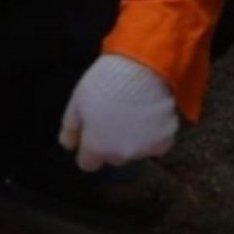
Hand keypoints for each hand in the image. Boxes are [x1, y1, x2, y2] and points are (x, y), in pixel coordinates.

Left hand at [58, 54, 178, 171]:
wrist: (142, 70)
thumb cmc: (104, 85)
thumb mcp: (76, 104)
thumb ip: (70, 129)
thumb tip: (68, 146)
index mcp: (96, 148)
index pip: (88, 163)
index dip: (89, 149)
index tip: (92, 134)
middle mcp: (121, 154)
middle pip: (113, 156)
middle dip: (111, 143)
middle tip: (114, 118)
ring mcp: (144, 149)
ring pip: (135, 151)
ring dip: (133, 139)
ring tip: (133, 114)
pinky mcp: (165, 140)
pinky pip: (157, 145)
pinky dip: (154, 135)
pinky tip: (150, 116)